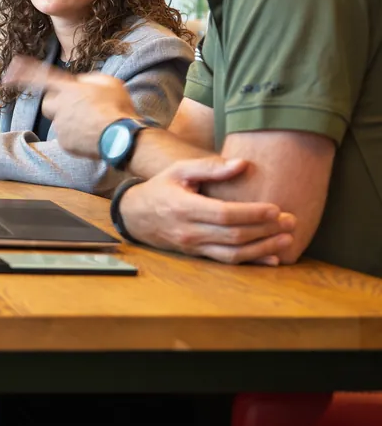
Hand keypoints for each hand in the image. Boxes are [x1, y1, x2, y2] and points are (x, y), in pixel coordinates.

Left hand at [2, 57, 135, 158]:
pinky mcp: (64, 142)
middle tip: (75, 108)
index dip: (26, 71)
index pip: (43, 77)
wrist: (120, 137)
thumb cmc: (117, 107)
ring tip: (93, 123)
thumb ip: (90, 80)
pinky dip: (77, 136)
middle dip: (56, 105)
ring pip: (60, 121)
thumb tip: (81, 84)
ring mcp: (60, 125)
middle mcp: (60, 106)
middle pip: (48, 104)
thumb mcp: (109, 83)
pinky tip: (93, 135)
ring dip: (72, 121)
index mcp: (69, 89)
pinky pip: (67, 137)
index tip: (11, 67)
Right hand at [121, 156, 296, 264]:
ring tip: (287, 239)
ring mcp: (193, 246)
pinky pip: (227, 261)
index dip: (251, 213)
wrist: (136, 215)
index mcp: (183, 208)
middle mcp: (188, 231)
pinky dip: (252, 262)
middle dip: (265, 230)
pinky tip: (273, 258)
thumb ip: (210, 168)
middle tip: (290, 221)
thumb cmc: (162, 188)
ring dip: (263, 248)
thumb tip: (242, 164)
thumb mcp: (179, 171)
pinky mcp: (198, 255)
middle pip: (233, 235)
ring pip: (233, 253)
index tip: (275, 208)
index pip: (223, 214)